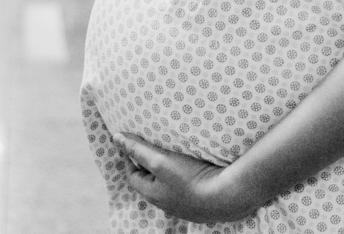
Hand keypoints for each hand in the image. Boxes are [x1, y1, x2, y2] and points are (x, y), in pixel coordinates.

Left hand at [113, 133, 256, 222]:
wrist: (227, 196)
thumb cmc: (191, 179)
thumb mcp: (160, 161)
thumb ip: (138, 149)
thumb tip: (116, 138)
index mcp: (153, 194)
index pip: (133, 175)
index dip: (130, 158)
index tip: (132, 142)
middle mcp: (166, 203)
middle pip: (150, 181)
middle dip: (149, 163)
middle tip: (152, 145)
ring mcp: (184, 205)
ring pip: (169, 185)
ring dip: (168, 170)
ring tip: (172, 153)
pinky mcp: (200, 203)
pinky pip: (186, 188)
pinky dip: (184, 177)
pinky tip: (193, 167)